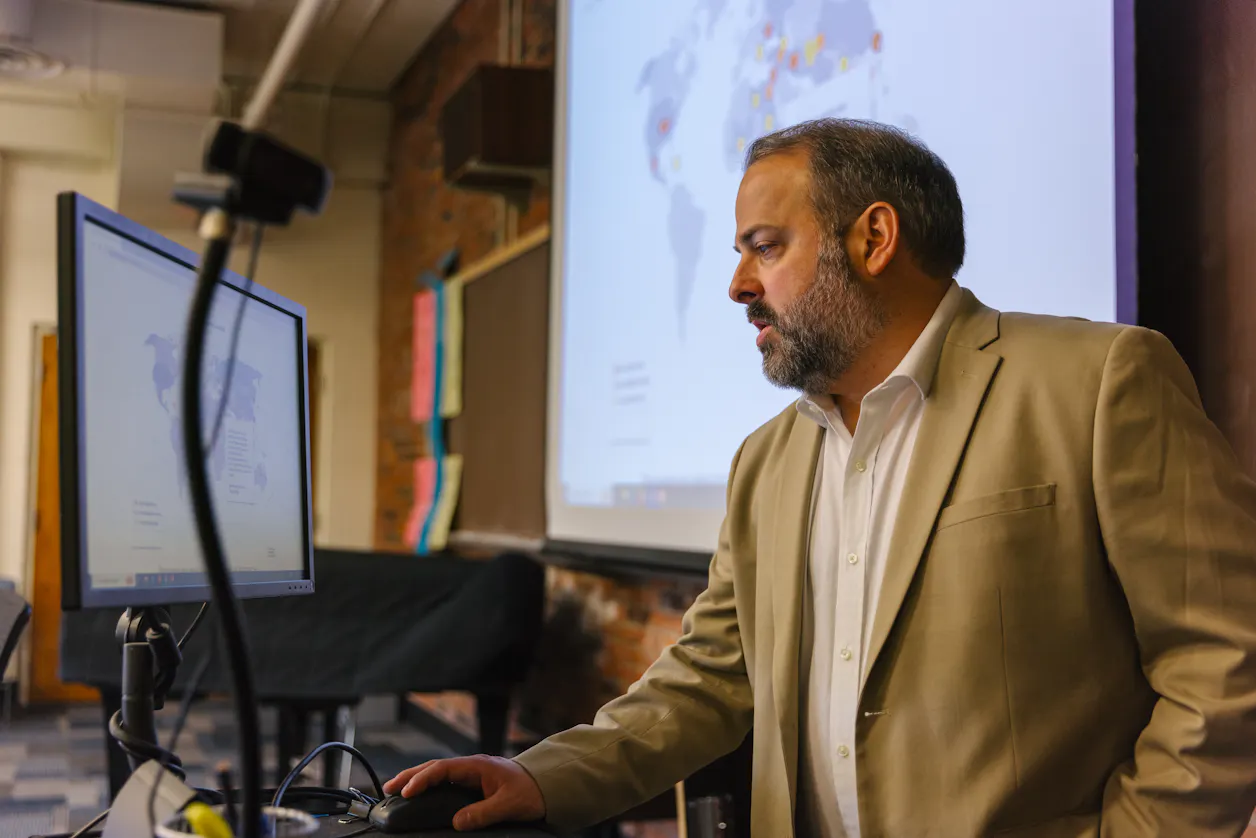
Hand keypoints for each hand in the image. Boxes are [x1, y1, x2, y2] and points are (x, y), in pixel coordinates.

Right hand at [382, 755, 545, 831]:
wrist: (546, 784)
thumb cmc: (530, 791)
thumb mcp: (509, 804)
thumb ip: (484, 813)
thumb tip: (459, 821)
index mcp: (477, 766)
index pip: (442, 769)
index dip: (423, 779)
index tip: (407, 791)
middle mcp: (471, 766)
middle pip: (434, 767)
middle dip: (410, 776)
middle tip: (389, 788)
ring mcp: (470, 772)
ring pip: (437, 772)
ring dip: (417, 779)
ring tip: (396, 789)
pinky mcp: (472, 781)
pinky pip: (445, 780)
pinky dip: (429, 785)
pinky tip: (419, 793)